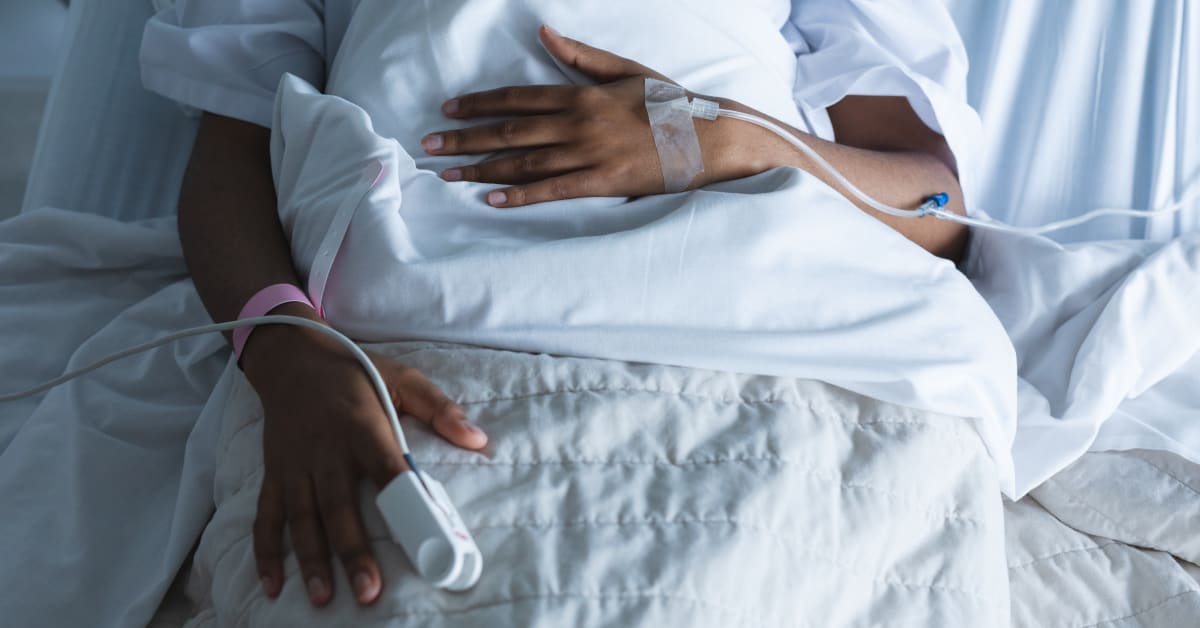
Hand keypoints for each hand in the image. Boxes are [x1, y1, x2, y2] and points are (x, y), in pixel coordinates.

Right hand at [242, 304, 486, 607]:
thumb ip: (440, 408)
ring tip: (325, 597)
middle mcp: (326, 449)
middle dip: (352, 551)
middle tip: (369, 591)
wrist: (290, 356)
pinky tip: (273, 585)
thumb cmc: (354, 371)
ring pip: (301, 518)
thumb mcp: (402, 376)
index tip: (418, 533)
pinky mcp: (274, 473)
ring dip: (311, 560)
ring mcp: (295, 464)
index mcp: (362, 425)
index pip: (385, 466)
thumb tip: (478, 440)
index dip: (401, 498)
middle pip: (339, 505)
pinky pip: (266, 515)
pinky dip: (265, 551)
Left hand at [422, 25, 716, 206]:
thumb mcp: (625, 71)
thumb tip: (545, 33)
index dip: (479, 103)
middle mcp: (578, 123)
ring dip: (481, 168)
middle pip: (509, 131)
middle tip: (430, 145)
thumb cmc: (668, 104)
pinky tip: (491, 198)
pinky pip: (552, 190)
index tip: (449, 108)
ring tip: (447, 174)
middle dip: (465, 138)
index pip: (517, 98)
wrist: (708, 137)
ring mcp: (589, 154)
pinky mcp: (601, 181)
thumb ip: (581, 56)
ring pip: (523, 161)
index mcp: (581, 94)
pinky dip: (519, 194)